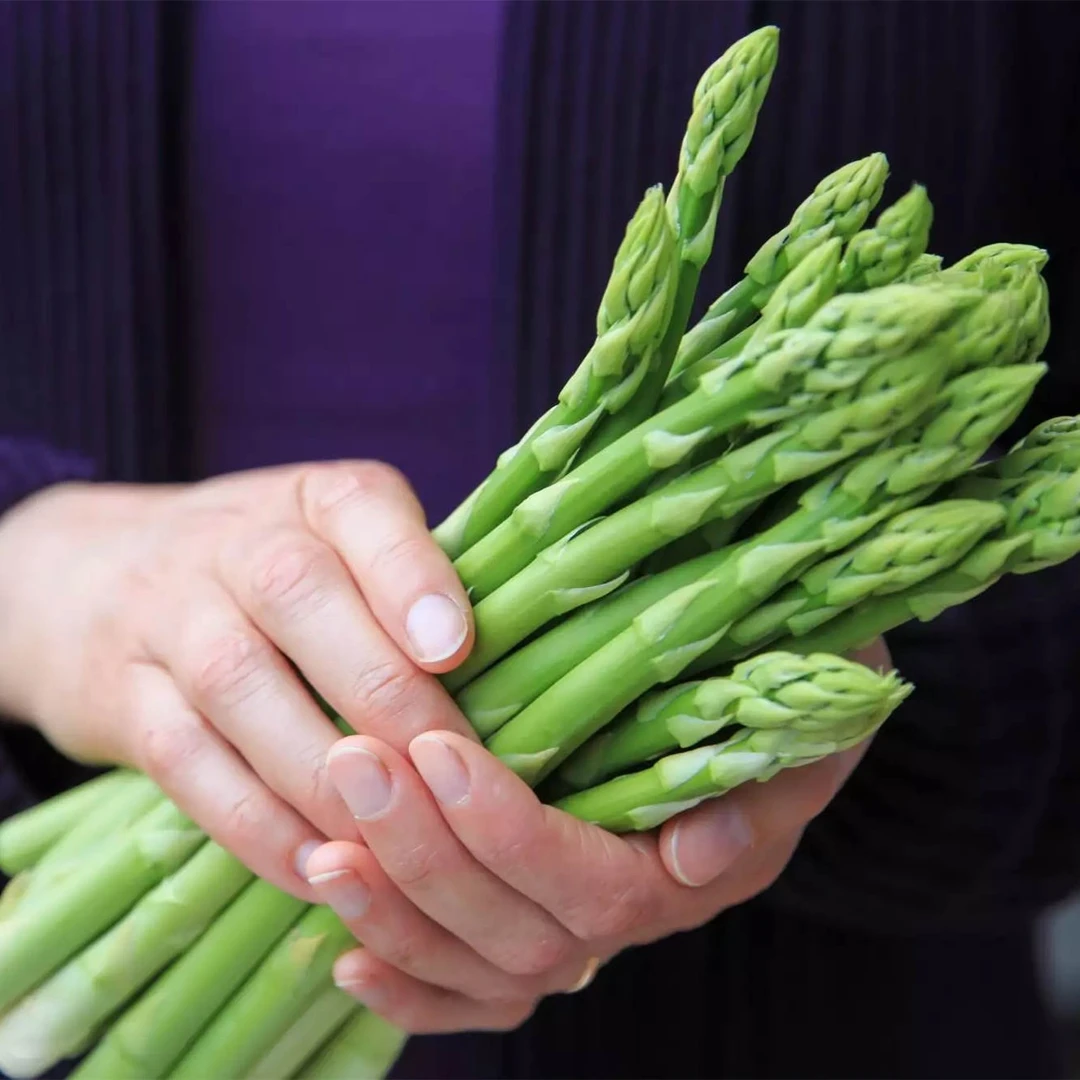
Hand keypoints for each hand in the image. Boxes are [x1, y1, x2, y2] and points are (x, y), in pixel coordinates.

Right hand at [0, 463, 475, 897]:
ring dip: (321, 773)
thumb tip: (520, 685)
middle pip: (297, 595)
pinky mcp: (122, 695)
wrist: (89, 574)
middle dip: (381, 692)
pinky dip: (254, 824)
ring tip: (393, 841)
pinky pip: (184, 761)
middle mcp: (234, 540)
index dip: (410, 576)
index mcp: (314, 498)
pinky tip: (320, 869)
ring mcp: (166, 614)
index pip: (361, 508)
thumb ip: (414, 590)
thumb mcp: (336, 543)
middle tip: (447, 772)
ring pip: (237, 685)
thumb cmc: (266, 568)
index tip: (455, 648)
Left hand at [306, 640, 889, 1032]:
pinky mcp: (535, 923)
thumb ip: (775, 780)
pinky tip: (341, 957)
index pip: (591, 882)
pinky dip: (408, 985)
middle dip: (424, 853)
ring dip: (395, 915)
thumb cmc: (790, 675)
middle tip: (352, 762)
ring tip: (322, 849)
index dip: (509, 831)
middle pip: (517, 929)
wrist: (763, 675)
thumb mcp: (811, 708)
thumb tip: (696, 857)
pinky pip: (469, 991)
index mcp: (696, 869)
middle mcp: (631, 916)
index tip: (438, 750)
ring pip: (479, 964)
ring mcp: (578, 929)